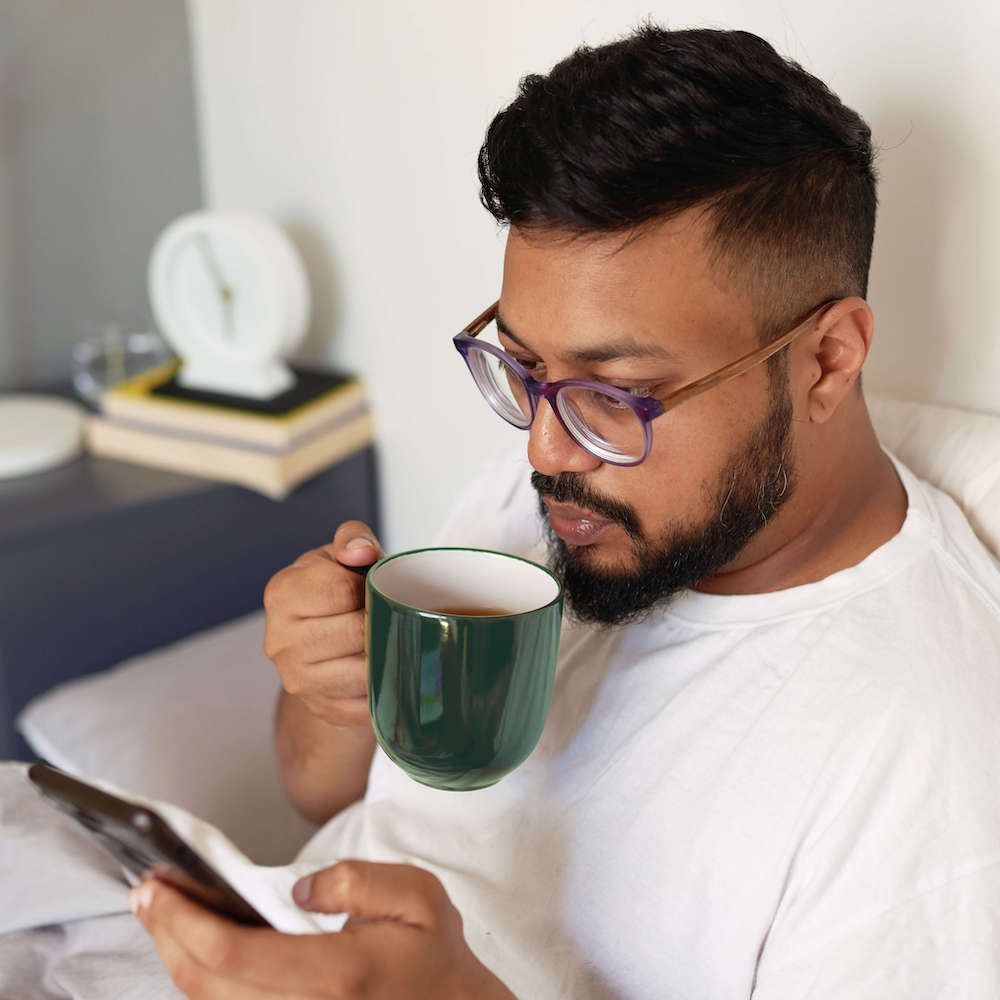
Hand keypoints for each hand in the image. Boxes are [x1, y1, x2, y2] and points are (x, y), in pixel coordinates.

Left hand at [130, 860, 514, 998]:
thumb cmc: (433, 954)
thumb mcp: (419, 896)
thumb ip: (359, 882)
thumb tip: (299, 888)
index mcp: (335, 976)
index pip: (234, 952)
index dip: (183, 918)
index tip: (157, 884)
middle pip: (205, 984)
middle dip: (164, 934)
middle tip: (144, 892)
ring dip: (174, 957)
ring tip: (160, 912)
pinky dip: (198, 979)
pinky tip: (192, 947)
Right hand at [264, 522, 385, 727]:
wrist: (322, 648)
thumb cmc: (336, 593)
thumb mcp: (340, 556)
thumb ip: (353, 538)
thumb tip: (360, 551)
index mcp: (282, 593)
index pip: (342, 589)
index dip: (369, 586)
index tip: (370, 588)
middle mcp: (280, 640)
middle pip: (358, 632)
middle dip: (381, 621)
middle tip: (385, 616)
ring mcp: (299, 681)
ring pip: (367, 670)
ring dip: (387, 654)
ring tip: (385, 640)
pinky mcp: (323, 710)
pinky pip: (372, 700)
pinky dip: (387, 685)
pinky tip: (382, 669)